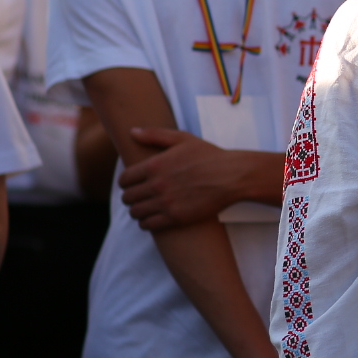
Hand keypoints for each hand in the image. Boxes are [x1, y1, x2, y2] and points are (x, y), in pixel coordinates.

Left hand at [118, 127, 250, 230]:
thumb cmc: (209, 156)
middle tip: (138, 197)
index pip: (125, 180)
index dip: (125, 183)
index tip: (132, 185)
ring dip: (137, 211)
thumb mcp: (183, 139)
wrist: (232, 176)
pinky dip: (146, 223)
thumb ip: (155, 135)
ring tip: (144, 209)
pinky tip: (152, 219)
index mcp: (154, 165)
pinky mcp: (176, 217)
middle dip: (130, 197)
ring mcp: (166, 202)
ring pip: (136, 212)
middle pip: (128, 197)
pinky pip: (149, 225)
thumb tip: (132, 132)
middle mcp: (156, 185)